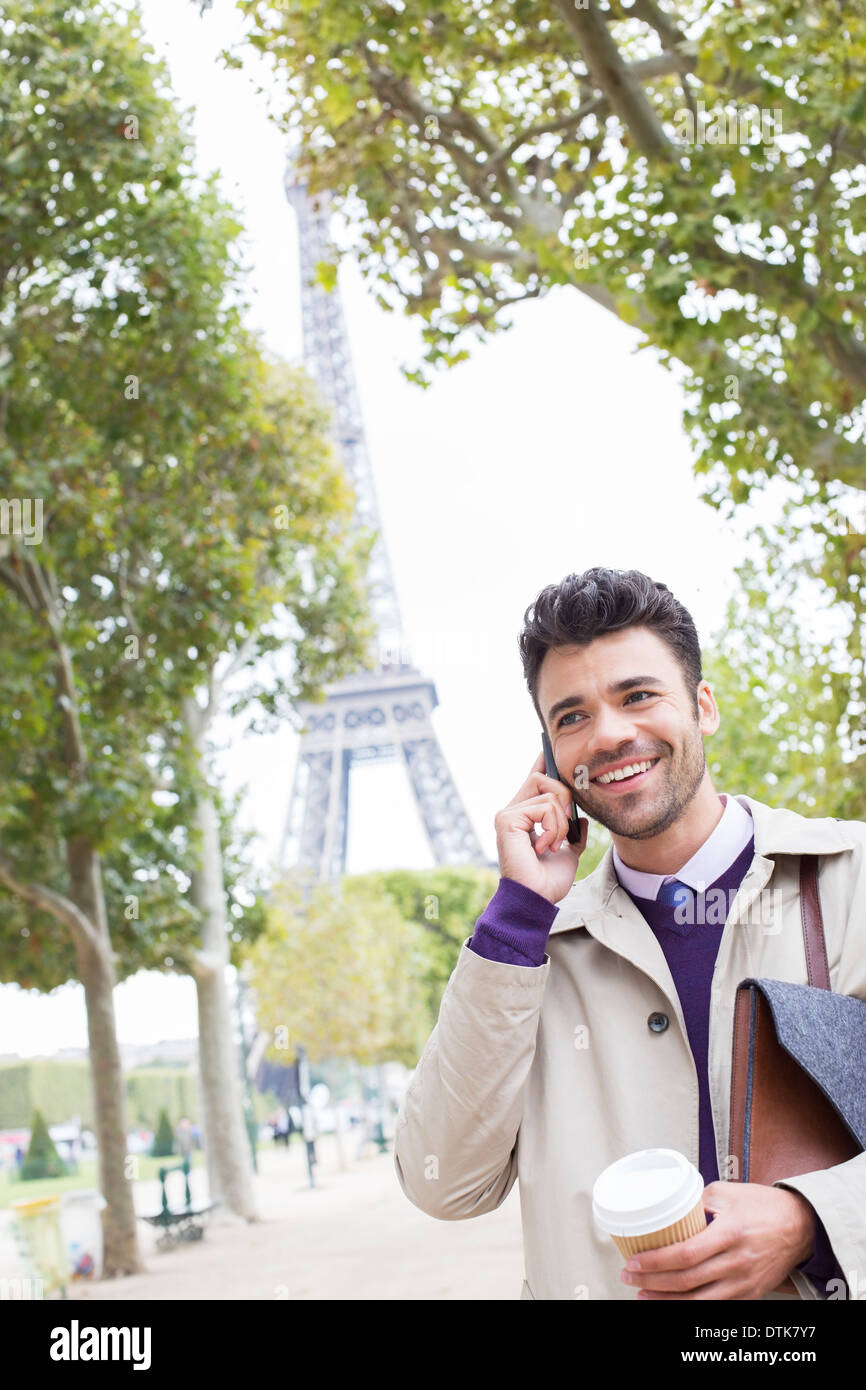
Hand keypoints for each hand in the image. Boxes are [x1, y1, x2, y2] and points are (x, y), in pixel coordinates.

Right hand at [494, 749, 587, 903]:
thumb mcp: (568, 852)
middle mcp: (513, 812)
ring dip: (561, 823)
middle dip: (564, 798)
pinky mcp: (507, 818)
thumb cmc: (548, 881)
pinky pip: (544, 808)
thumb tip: (582, 820)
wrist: (536, 898)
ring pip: (550, 795)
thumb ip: (573, 834)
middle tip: (565, 827)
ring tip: (553, 844)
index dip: (541, 764)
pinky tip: (545, 847)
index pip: (532, 780)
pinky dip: (553, 828)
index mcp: (524, 817)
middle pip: (543, 778)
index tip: (546, 748)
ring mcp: (508, 814)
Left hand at [620, 1182, 815, 1299]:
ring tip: (644, 1294)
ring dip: (667, 1301)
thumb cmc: (765, 1206)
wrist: (802, 1226)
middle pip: (687, 1282)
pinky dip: (691, 1307)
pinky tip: (673, 1301)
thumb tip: (669, 1206)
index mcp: (730, 1234)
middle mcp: (737, 1262)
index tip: (634, 1262)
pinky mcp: (749, 1294)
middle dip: (653, 1282)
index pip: (685, 1254)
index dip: (656, 1262)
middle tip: (630, 1278)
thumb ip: (697, 1200)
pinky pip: (715, 1306)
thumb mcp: (728, 1192)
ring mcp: (744, 1282)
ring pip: (698, 1301)